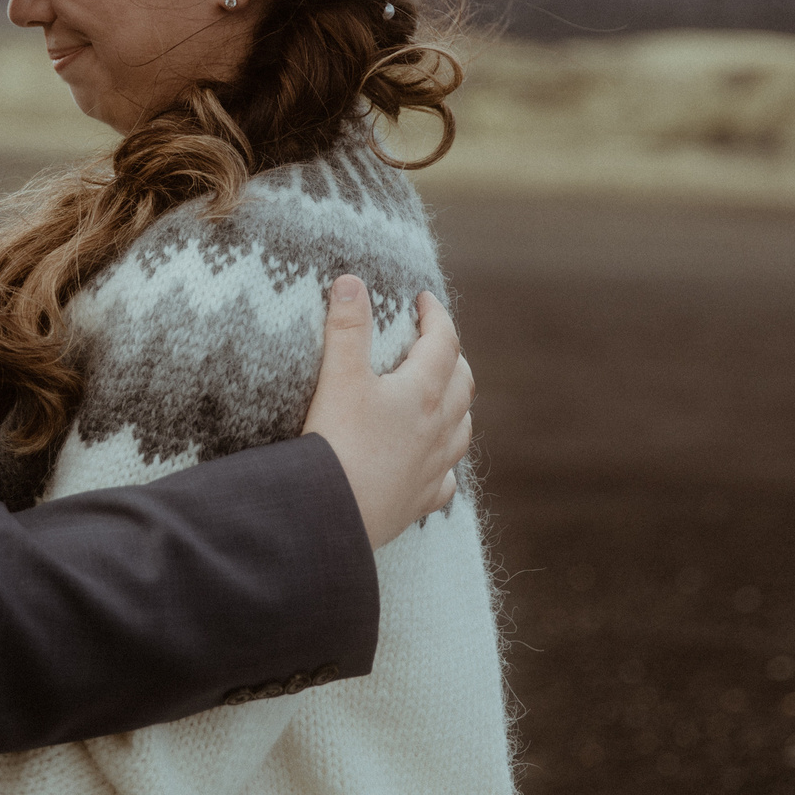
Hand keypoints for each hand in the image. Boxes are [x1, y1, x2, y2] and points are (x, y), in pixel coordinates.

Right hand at [301, 278, 474, 548]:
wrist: (331, 514)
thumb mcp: (338, 376)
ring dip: (459, 407)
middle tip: (434, 342)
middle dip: (453, 357)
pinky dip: (444, 465)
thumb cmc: (336, 442)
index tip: (424, 300)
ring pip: (462, 430)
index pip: (443, 342)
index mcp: (423, 392)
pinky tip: (433, 465)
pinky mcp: (419, 500)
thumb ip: (346, 327)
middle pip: (462, 384)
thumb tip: (352, 281)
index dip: (437, 316)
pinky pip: (445, 481)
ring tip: (444, 396)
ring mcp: (433, 467)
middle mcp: (438, 428)